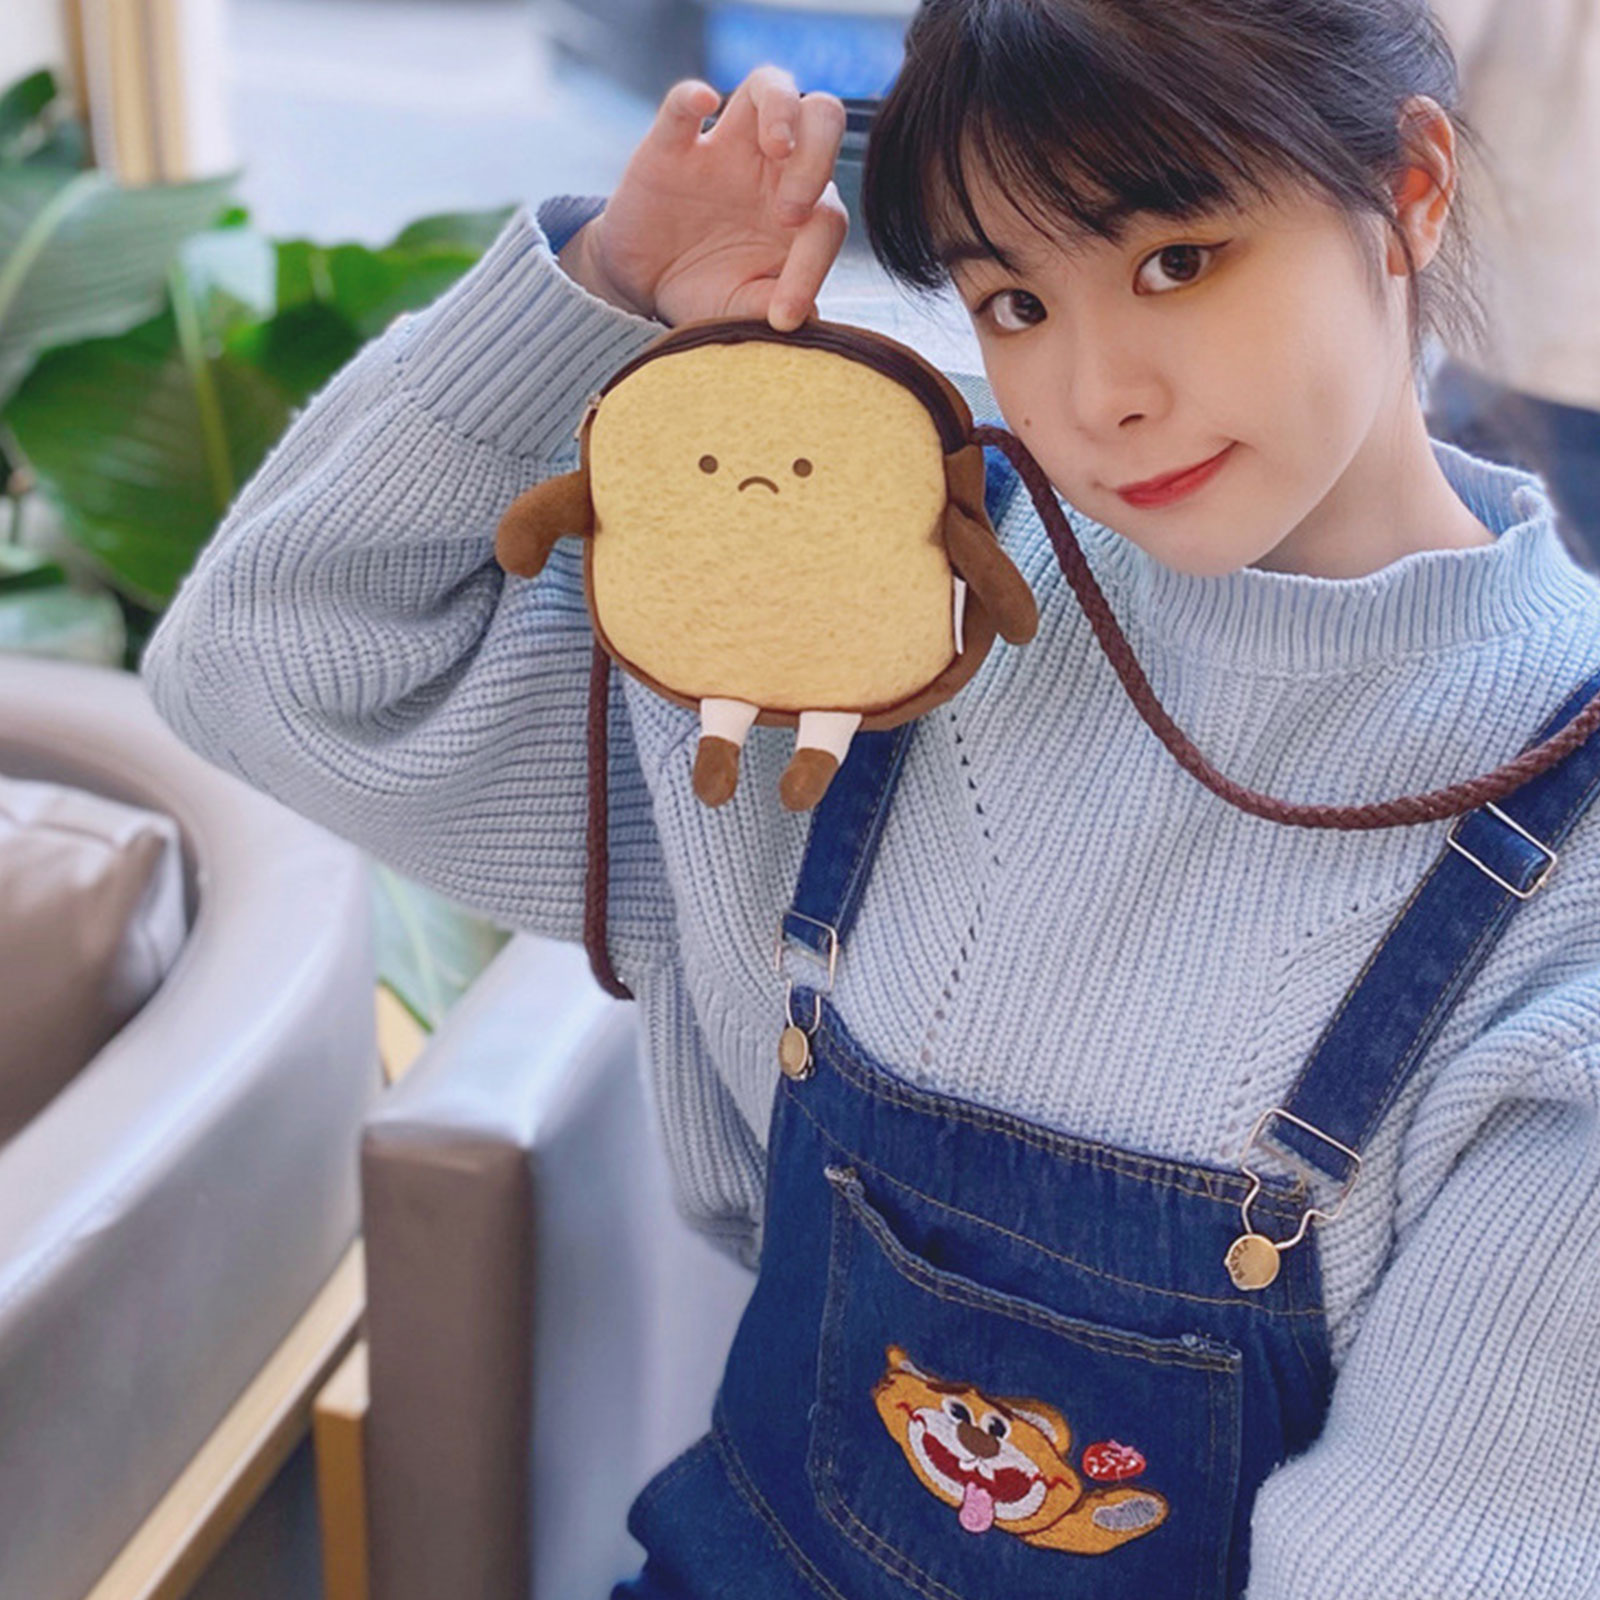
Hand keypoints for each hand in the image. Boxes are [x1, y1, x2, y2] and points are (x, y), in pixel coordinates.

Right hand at [572, 66, 849, 330]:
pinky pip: (682, 105)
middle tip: (790, 213)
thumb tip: (807, 314)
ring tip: (777, 148)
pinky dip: (691, 98)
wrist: (644, 286)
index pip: (828, 216)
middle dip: (818, 158)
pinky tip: (703, 103)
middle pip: (821, 120)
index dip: (814, 265)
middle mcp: (771, 167)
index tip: (784, 315)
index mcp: (802, 209)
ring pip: (769, 86)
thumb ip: (772, 304)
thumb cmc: (706, 290)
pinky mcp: (670, 146)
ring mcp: (723, 148)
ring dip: (781, 109)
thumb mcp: (740, 309)